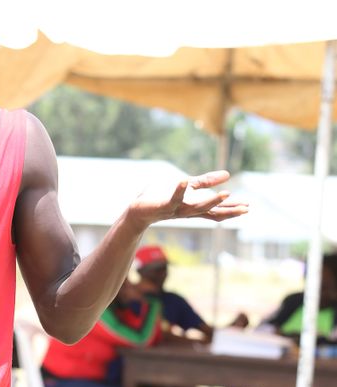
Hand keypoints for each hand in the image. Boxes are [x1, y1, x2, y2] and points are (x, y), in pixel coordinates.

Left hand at [127, 170, 247, 227]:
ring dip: (211, 201)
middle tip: (245, 208)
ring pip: (196, 208)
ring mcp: (176, 209)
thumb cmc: (162, 197)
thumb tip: (228, 174)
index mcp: (194, 207)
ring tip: (226, 194)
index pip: (216, 210)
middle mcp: (188, 211)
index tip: (248, 207)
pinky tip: (184, 180)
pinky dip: (179, 189)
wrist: (139, 208)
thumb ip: (205, 181)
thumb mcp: (188, 186)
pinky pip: (172, 198)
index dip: (231, 209)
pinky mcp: (163, 205)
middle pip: (211, 212)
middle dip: (228, 210)